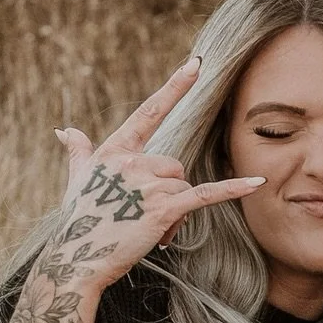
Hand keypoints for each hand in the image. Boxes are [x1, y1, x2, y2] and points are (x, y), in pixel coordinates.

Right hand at [45, 58, 264, 299]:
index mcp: (114, 151)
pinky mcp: (162, 208)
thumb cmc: (79, 221)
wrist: (77, 257)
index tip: (196, 64)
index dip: (175, 88)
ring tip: (149, 231)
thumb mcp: (77, 180)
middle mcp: (131, 162)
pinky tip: (257, 183)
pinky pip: (205, 195)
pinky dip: (232, 190)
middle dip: (168, 193)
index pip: (149, 112)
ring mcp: (147, 185)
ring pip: (183, 187)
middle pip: (175, 166)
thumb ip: (78, 151)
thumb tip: (65, 130)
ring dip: (174, 213)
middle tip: (143, 218)